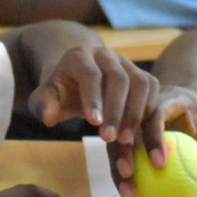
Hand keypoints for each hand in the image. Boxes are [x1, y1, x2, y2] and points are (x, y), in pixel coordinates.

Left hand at [28, 45, 158, 140]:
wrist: (77, 79)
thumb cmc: (61, 92)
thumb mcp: (45, 98)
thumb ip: (44, 106)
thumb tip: (49, 117)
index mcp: (79, 56)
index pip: (90, 74)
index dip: (93, 98)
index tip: (93, 124)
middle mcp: (106, 55)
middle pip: (119, 78)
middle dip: (117, 110)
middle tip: (111, 139)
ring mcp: (126, 63)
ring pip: (140, 83)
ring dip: (136, 113)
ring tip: (126, 140)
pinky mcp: (141, 74)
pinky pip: (152, 90)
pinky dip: (147, 111)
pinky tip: (138, 132)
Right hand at [106, 83, 196, 196]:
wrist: (188, 101)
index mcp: (167, 98)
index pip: (156, 114)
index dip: (154, 137)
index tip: (160, 165)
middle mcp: (143, 104)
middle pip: (127, 126)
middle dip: (124, 153)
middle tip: (131, 179)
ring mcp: (130, 115)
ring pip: (117, 140)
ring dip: (118, 167)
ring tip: (128, 194)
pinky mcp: (124, 128)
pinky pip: (121, 150)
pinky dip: (122, 171)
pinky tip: (129, 194)